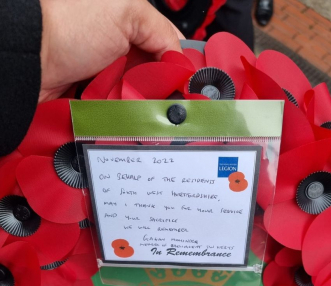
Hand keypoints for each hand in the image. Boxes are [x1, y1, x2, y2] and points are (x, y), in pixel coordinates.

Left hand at [39, 0, 182, 101]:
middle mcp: (121, 50)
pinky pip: (118, 111)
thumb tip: (182, 61)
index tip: (186, 85)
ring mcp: (108, 75)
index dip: (179, 66)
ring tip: (137, 103)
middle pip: (155, 78)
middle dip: (159, 89)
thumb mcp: (127, 11)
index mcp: (131, 24)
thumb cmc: (68, 24)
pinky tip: (123, 112)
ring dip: (141, 104)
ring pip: (139, 98)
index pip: (168, 47)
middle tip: (161, 97)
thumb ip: (162, 32)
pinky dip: (123, 114)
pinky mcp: (96, 98)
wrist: (29, 59)